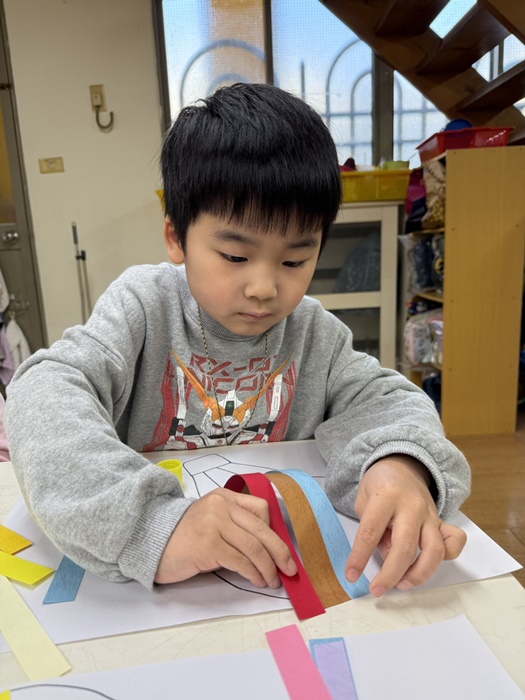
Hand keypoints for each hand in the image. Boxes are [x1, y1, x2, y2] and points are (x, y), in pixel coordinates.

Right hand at [155, 488, 296, 586]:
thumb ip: (235, 526)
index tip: (280, 550)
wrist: (151, 542)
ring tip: (272, 581)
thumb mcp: (212, 522)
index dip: (274, 531)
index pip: (261, 509)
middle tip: (290, 569)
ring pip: (254, 547)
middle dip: (280, 552)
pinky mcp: (208, 545)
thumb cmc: (185, 537)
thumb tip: (269, 549)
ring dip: (268, 568)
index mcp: (224, 497)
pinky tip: (257, 581)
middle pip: (261, 529)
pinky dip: (253, 573)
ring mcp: (213, 524)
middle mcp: (220, 506)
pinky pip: (240, 561)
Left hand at [346, 455, 466, 596]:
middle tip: (378, 590)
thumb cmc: (379, 485)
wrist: (402, 466)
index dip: (360, 557)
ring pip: (434, 550)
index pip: (371, 531)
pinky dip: (449, 556)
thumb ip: (373, 529)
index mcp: (386, 496)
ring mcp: (430, 514)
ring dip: (419, 574)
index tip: (352, 575)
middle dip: (390, 574)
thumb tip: (387, 557)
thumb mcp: (364, 500)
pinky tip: (429, 565)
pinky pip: (454, 541)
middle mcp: (411, 505)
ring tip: (402, 584)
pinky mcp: (442, 521)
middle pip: (405, 546)